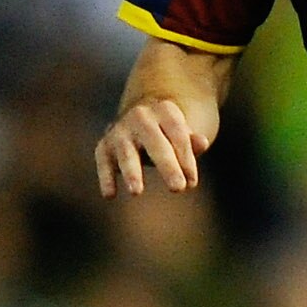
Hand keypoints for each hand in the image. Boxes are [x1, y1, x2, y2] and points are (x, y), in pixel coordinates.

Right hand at [95, 96, 210, 195]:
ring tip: (136, 192)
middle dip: (167, 166)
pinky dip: (105, 177)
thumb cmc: (168, 133)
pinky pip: (103, 160)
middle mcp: (141, 116)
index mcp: (165, 111)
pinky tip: (109, 195)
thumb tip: (203, 143)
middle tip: (178, 188)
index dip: (186, 159)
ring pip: (126, 152)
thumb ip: (191, 141)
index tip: (192, 183)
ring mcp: (121, 130)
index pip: (178, 136)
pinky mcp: (105, 144)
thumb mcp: (182, 135)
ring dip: (131, 172)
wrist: (140, 117)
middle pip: (155, 143)